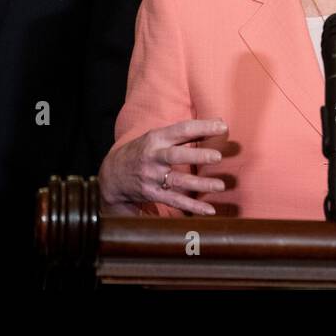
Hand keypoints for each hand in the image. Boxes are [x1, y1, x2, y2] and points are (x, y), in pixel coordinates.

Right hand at [98, 118, 227, 215]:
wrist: (112, 174)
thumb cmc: (142, 151)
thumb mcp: (156, 137)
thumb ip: (184, 133)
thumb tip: (219, 125)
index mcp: (156, 138)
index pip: (181, 130)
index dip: (202, 127)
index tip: (223, 127)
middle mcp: (153, 157)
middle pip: (176, 156)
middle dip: (197, 156)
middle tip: (218, 157)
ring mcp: (152, 177)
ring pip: (178, 182)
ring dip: (200, 185)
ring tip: (220, 186)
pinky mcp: (152, 194)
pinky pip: (175, 201)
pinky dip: (192, 207)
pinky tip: (209, 210)